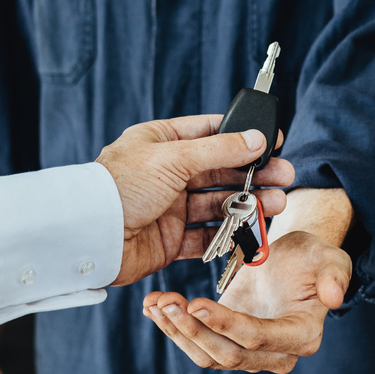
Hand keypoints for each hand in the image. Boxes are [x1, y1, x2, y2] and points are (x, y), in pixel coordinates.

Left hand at [94, 114, 292, 285]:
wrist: (90, 236)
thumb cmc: (120, 187)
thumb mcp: (174, 157)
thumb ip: (219, 150)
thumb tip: (256, 138)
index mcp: (161, 143)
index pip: (209, 133)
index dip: (242, 136)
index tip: (273, 140)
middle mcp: (166, 173)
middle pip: (220, 170)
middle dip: (254, 173)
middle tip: (284, 176)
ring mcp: (169, 207)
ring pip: (218, 203)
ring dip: (248, 203)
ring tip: (277, 204)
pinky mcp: (170, 240)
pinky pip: (207, 236)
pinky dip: (230, 234)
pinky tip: (252, 231)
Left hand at [140, 230, 353, 371]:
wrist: (293, 258)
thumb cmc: (312, 257)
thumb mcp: (329, 257)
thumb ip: (335, 275)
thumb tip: (334, 298)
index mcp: (301, 335)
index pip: (258, 338)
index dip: (226, 325)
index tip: (197, 304)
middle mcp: (274, 353)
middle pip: (227, 354)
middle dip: (193, 331)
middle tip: (166, 302)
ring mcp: (247, 351)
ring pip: (206, 354)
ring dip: (177, 331)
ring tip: (155, 302)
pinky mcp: (225, 340)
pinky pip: (197, 342)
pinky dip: (172, 326)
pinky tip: (153, 305)